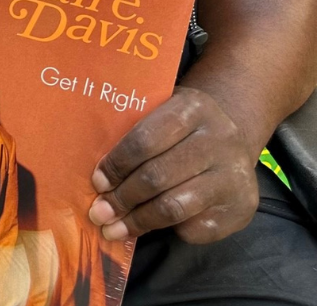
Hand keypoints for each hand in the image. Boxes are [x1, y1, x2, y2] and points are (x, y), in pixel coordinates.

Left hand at [88, 86, 258, 243]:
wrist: (234, 135)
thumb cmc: (182, 125)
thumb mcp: (162, 111)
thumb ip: (135, 133)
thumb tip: (98, 177)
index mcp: (192, 108)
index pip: (146, 139)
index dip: (118, 164)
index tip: (97, 181)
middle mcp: (218, 141)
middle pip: (158, 176)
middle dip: (123, 198)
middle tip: (99, 212)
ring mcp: (233, 176)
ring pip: (174, 207)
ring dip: (138, 221)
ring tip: (114, 228)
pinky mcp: (241, 208)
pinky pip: (194, 227)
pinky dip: (167, 230)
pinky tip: (149, 226)